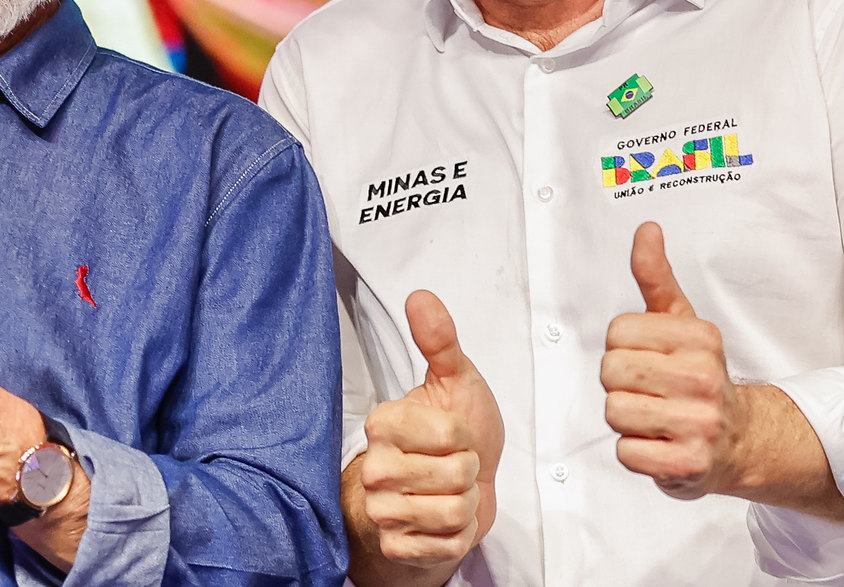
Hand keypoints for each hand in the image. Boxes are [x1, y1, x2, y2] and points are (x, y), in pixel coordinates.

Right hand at [358, 290, 504, 568]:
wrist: (456, 488)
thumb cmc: (457, 434)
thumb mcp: (455, 379)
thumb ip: (440, 339)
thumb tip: (420, 297)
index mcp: (384, 422)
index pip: (450, 433)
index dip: (466, 436)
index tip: (456, 434)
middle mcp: (375, 467)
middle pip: (454, 475)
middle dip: (468, 472)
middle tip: (454, 463)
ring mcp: (381, 509)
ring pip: (453, 511)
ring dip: (466, 504)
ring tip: (451, 491)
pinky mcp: (394, 545)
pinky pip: (446, 543)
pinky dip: (459, 534)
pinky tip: (444, 520)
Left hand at [602, 222, 743, 499]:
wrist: (739, 441)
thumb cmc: (699, 377)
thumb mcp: (682, 322)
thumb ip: (656, 277)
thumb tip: (646, 230)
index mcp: (700, 338)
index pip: (616, 332)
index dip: (623, 347)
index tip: (649, 358)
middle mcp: (703, 378)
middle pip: (610, 371)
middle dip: (622, 383)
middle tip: (651, 390)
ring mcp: (698, 423)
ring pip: (614, 411)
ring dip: (627, 419)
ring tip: (655, 416)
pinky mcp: (688, 465)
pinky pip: (626, 452)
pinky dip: (636, 452)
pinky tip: (660, 443)